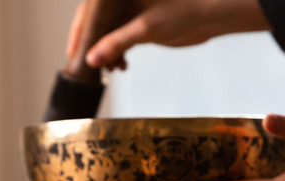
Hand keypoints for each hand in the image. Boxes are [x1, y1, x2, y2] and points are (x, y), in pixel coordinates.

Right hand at [66, 0, 270, 69]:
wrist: (211, 16)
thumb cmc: (184, 10)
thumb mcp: (145, 28)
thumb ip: (117, 43)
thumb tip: (93, 59)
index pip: (90, 9)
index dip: (79, 30)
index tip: (73, 51)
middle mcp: (122, 0)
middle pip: (98, 24)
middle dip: (93, 45)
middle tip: (89, 66)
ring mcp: (131, 12)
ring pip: (108, 34)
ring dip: (106, 53)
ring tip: (110, 69)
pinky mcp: (140, 25)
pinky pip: (120, 41)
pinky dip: (118, 54)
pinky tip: (121, 66)